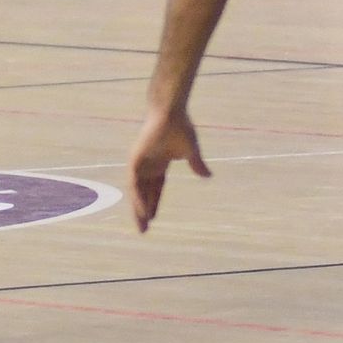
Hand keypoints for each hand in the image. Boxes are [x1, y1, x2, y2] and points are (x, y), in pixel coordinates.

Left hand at [128, 107, 210, 232]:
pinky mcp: (135, 160)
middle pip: (144, 193)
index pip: (156, 188)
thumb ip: (197, 164)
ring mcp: (140, 163)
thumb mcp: (192, 151)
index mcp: (159, 163)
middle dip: (144, 211)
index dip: (154, 202)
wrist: (170, 112)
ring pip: (137, 192)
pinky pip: (134, 184)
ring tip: (142, 227)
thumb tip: (208, 177)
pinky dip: (138, 198)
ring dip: (138, 209)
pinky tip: (141, 211)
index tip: (154, 218)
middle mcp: (147, 165)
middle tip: (144, 230)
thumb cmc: (180, 126)